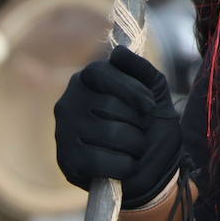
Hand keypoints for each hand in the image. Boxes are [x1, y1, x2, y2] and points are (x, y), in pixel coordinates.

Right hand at [54, 45, 183, 207]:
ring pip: (107, 134)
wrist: (154, 167)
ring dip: (135, 145)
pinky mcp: (67, 161)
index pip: (101, 72)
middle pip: (108, 105)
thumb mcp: (155, 92)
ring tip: (137, 148)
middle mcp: (69, 103)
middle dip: (137, 122)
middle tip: (143, 131)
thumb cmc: (151, 125)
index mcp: (88, 79)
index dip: (131, 89)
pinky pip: (99, 161)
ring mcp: (64, 133)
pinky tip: (127, 165)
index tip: (150, 105)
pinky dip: (124, 165)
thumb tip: (118, 53)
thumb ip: (141, 69)